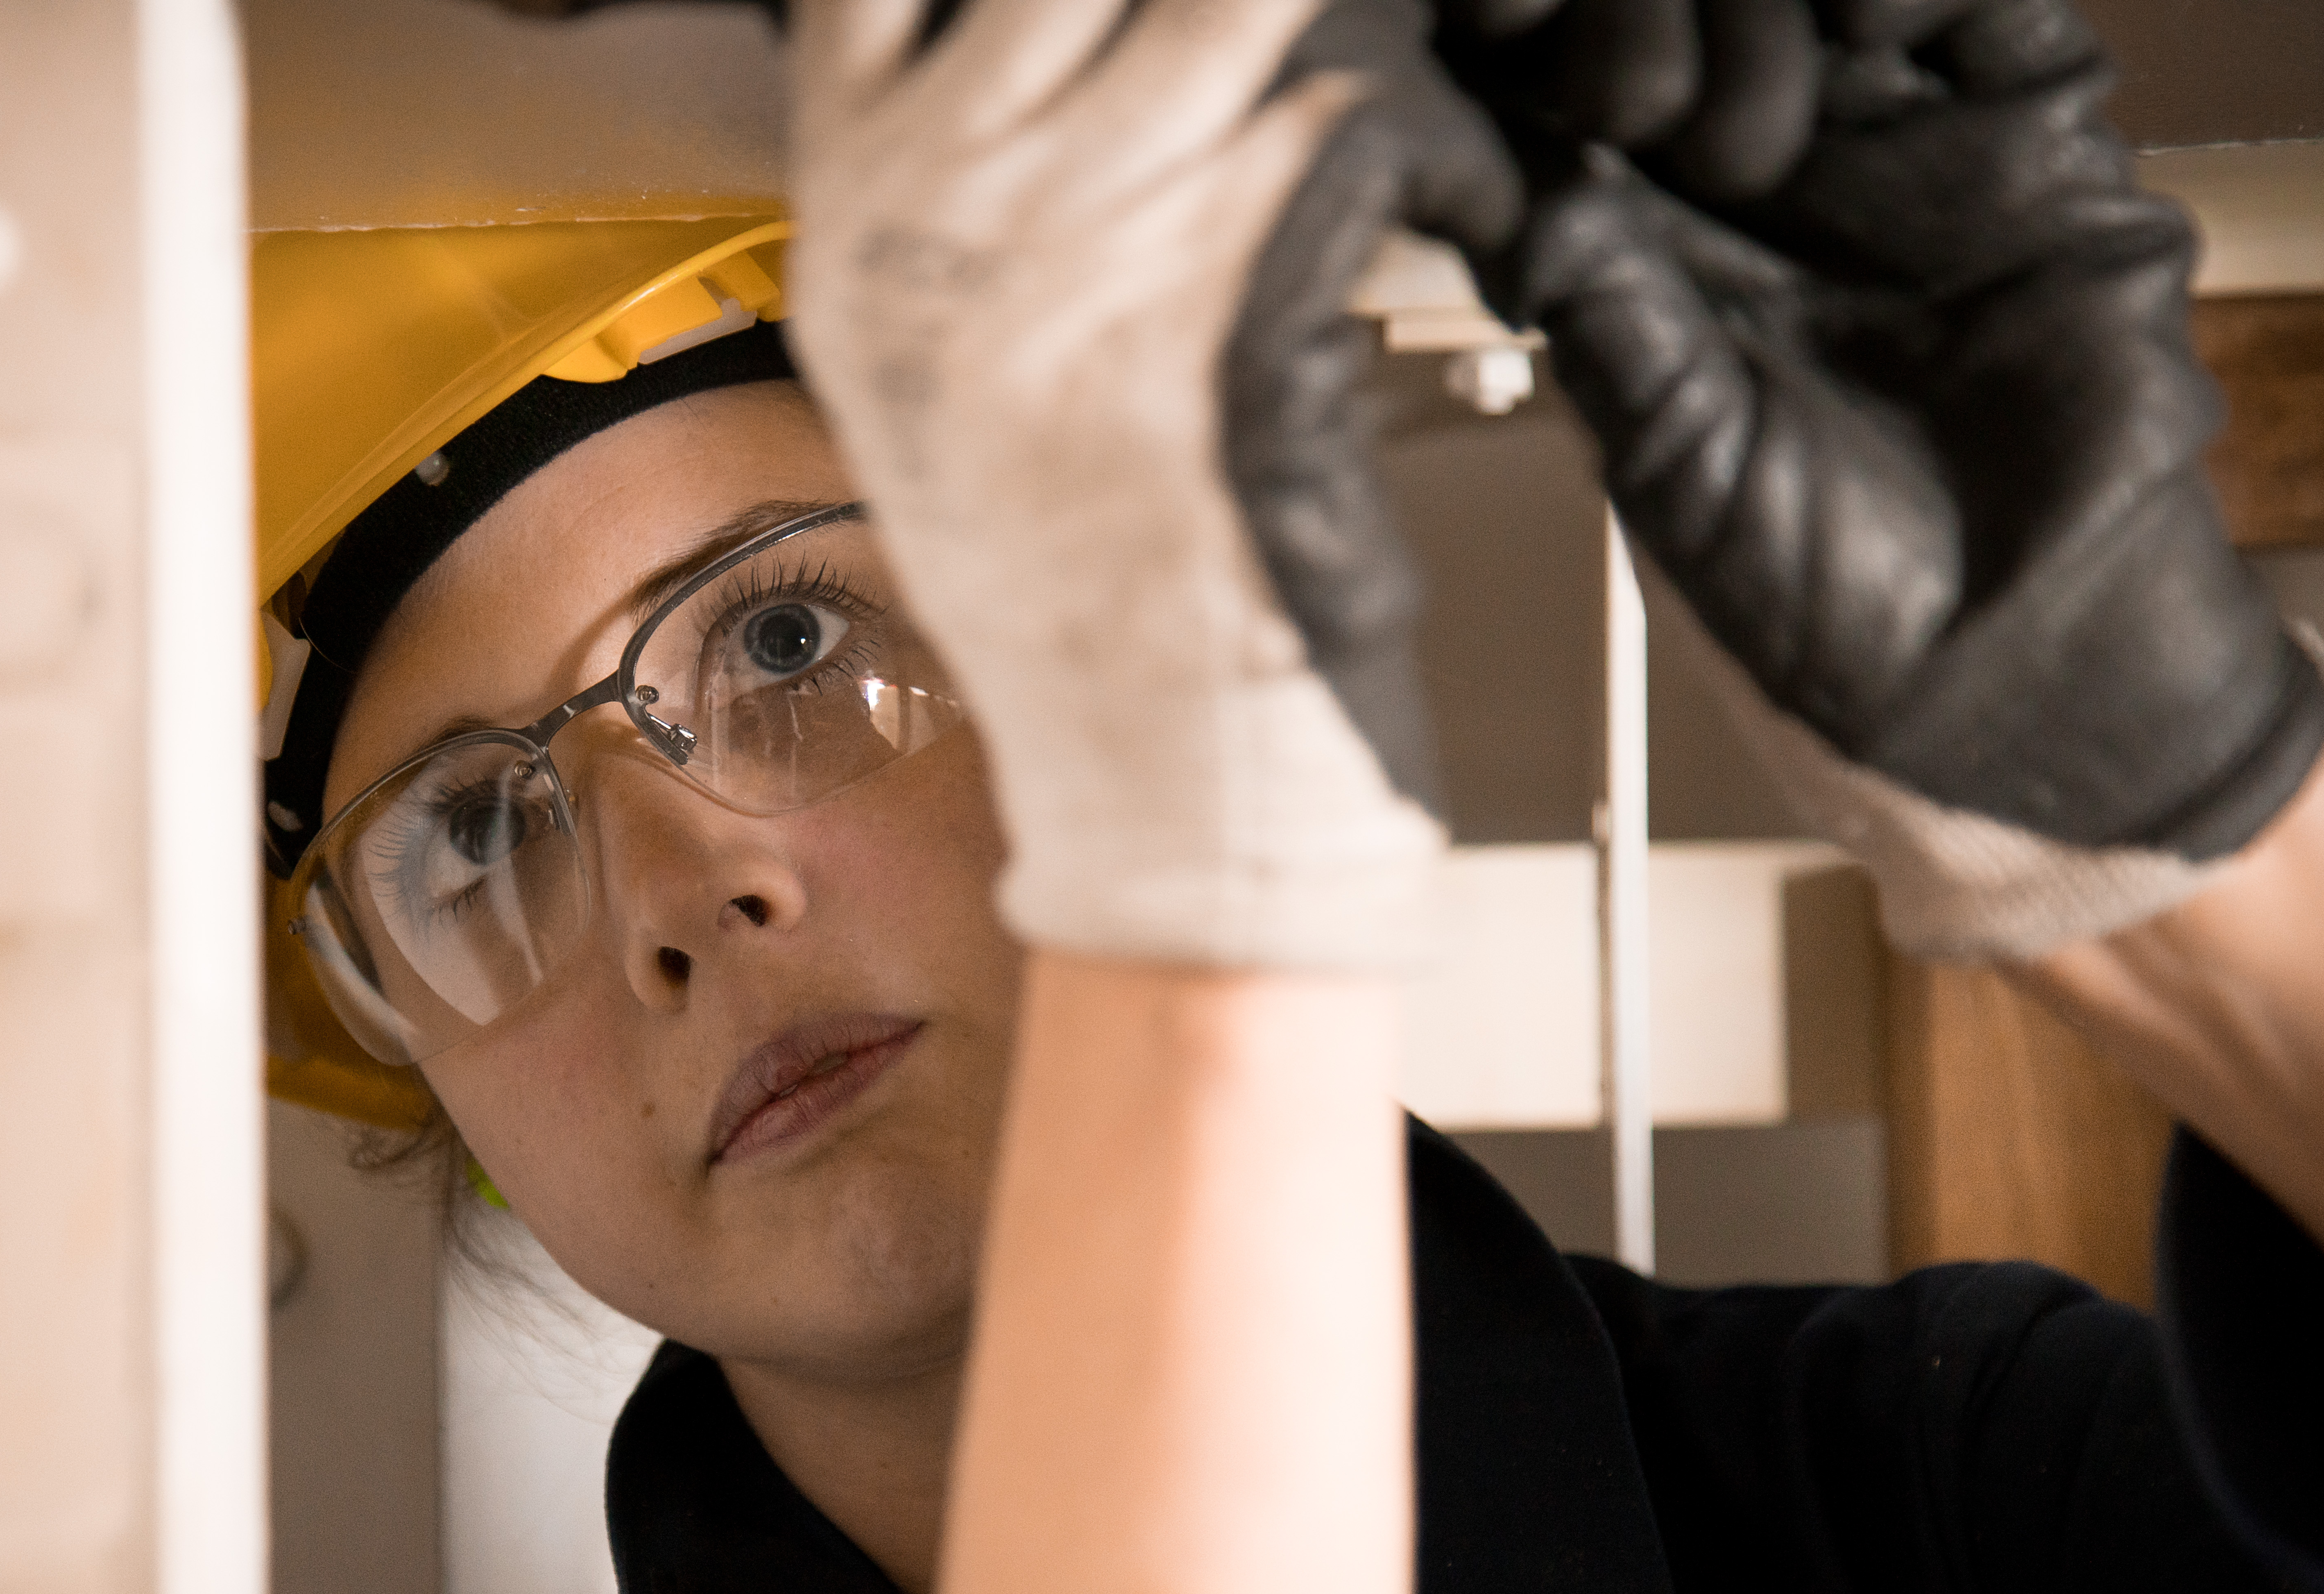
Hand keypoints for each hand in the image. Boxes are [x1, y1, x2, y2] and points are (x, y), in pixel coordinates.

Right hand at [786, 0, 1453, 969]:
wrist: (1157, 785)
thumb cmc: (1079, 619)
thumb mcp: (945, 399)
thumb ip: (961, 212)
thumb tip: (1043, 70)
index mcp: (858, 237)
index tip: (1110, 18)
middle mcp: (943, 223)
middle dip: (1206, 10)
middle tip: (1278, 51)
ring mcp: (1077, 254)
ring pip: (1234, 8)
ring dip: (1338, 44)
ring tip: (1377, 111)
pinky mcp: (1235, 298)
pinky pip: (1370, 123)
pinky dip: (1449, 151)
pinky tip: (1465, 207)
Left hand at [1443, 0, 2323, 956]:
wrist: (2019, 656)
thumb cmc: (1832, 598)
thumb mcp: (1680, 462)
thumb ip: (1610, 325)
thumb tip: (1522, 204)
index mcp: (1663, 261)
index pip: (1579, 111)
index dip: (1542, 59)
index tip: (1501, 33)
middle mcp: (1772, 192)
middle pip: (1691, 25)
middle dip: (1648, 4)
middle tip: (1635, 52)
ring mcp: (1902, 156)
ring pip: (1823, 1)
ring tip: (1747, 6)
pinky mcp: (2033, 140)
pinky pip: (1985, 13)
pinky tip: (1875, 7)